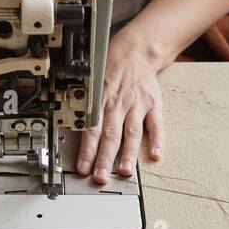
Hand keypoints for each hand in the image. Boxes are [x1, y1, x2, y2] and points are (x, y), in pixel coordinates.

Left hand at [75, 28, 163, 183]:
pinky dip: (157, 140)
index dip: (87, 150)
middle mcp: (118, 104)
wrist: (136, 51)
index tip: (83, 168)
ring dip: (129, 153)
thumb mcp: (94, 84)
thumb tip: (70, 131)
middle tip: (101, 177)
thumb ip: (87, 108)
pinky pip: (156, 124)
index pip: (92, 129)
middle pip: (111, 134)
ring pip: (132, 132)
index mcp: (101, 100)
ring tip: (126, 171)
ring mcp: (137, 104)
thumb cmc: (112, 70)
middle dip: (105, 158)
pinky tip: (155, 154)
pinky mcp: (153, 104)